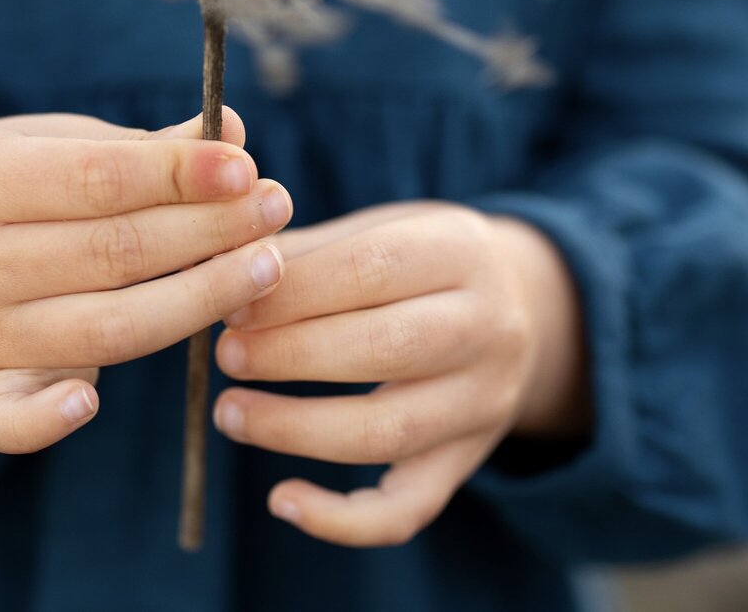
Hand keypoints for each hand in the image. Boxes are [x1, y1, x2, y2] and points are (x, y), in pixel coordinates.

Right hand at [0, 109, 292, 453]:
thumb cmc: (28, 177)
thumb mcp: (69, 141)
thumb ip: (149, 148)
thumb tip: (236, 137)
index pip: (99, 180)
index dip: (180, 176)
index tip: (247, 168)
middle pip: (113, 253)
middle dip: (209, 231)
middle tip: (275, 208)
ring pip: (104, 328)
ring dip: (197, 300)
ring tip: (266, 265)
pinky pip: (5, 415)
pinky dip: (43, 420)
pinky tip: (90, 408)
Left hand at [211, 202, 589, 546]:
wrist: (524, 305)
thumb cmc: (420, 261)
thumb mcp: (383, 228)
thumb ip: (309, 249)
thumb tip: (223, 267)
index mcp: (460, 251)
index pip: (373, 268)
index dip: (294, 290)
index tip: (232, 303)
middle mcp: (487, 328)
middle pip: (388, 348)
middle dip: (291, 354)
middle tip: (226, 355)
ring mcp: (483, 404)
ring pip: (390, 432)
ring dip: (297, 429)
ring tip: (230, 413)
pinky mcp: (465, 462)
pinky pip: (407, 509)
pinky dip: (341, 519)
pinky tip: (281, 501)